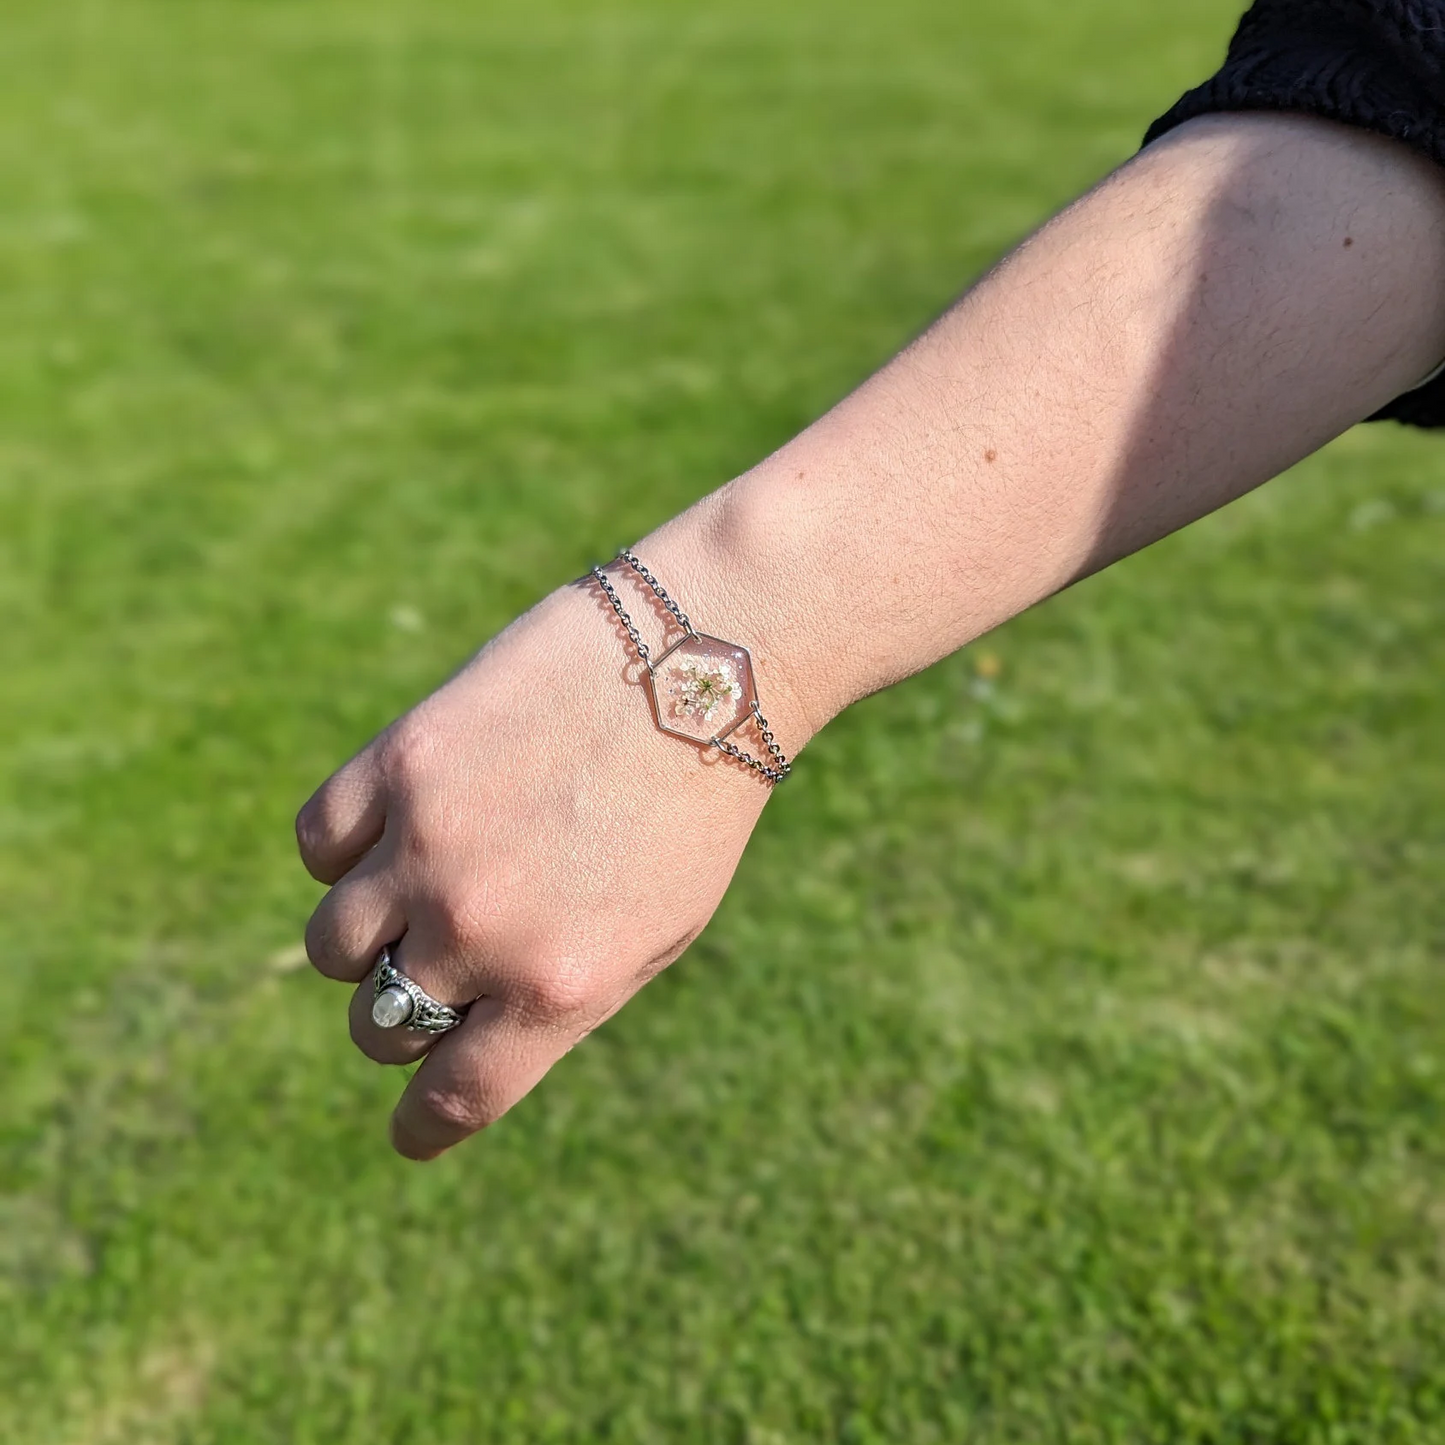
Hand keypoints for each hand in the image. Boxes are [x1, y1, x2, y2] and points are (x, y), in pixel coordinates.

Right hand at [296, 540, 805, 1158]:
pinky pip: (319, 844)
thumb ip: (559, 995)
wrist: (702, 662)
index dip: (422, 1125)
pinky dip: (345, 851)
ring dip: (367, 938)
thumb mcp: (657, 931)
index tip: (412, 1126)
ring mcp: (431, 844)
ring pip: (332, 944)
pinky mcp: (400, 761)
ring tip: (417, 893)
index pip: (453, 1098)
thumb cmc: (695, 808)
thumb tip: (463, 1033)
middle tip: (438, 973)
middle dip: (403, 1017)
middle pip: (379, 1025)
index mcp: (561, 987)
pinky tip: (395, 829)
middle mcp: (483, 929)